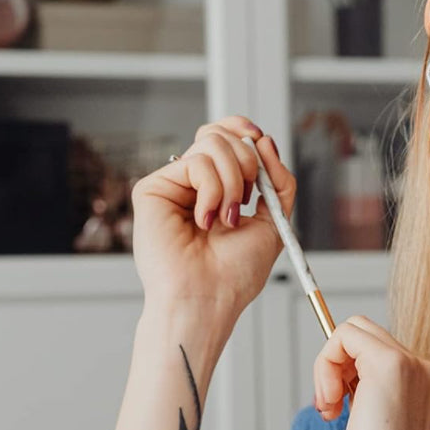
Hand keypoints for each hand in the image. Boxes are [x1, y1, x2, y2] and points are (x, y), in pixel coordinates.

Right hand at [130, 116, 296, 323]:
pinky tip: (204, 220)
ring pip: (212, 143)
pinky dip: (212, 190)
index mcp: (219, 188)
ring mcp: (173, 184)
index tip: (262, 143)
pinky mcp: (152, 188)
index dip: (245, 131)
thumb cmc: (236, 272)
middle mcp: (193, 183)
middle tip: (245, 199)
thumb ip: (278, 181)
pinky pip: (195, 162)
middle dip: (247, 160)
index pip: (228, 137)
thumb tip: (264, 140)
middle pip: (221, 133)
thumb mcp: (273, 221)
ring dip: (232, 181)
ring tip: (226, 219)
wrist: (208, 298)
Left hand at [314, 315, 429, 429]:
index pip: (376, 351)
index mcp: (424, 385)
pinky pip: (343, 335)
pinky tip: (331, 401)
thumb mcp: (377, 429)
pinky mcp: (389, 363)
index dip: (347, 373)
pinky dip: (325, 364)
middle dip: (336, 365)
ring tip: (330, 407)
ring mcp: (410, 363)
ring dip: (328, 365)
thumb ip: (369, 399)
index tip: (338, 408)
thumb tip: (339, 380)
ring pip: (352, 330)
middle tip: (331, 405)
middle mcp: (423, 369)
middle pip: (365, 333)